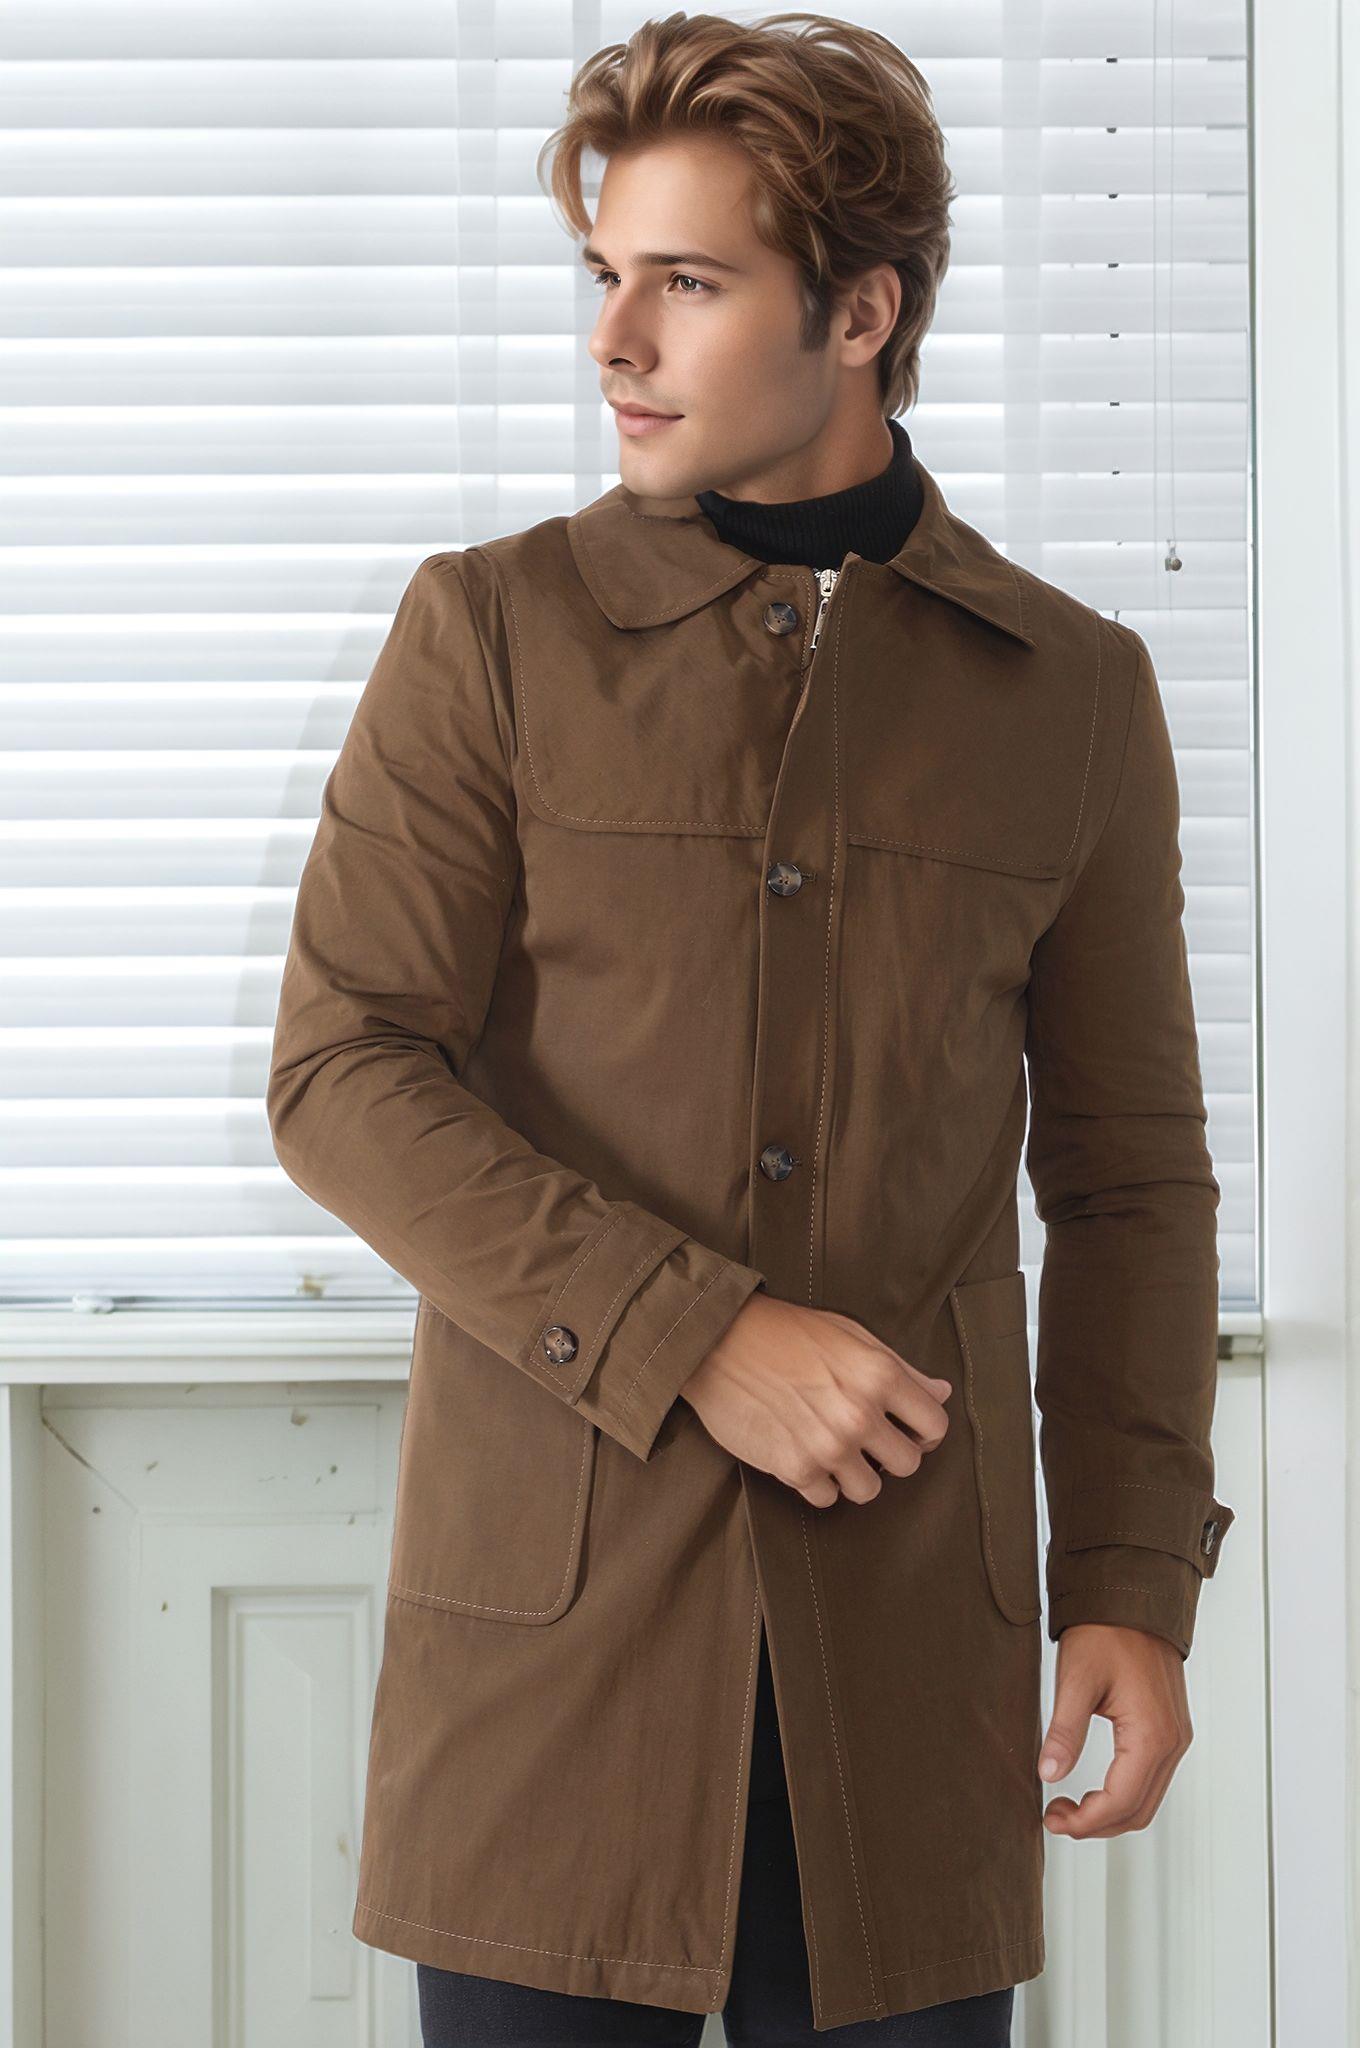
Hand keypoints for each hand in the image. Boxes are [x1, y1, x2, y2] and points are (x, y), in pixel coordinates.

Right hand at [678, 1289, 951, 1506]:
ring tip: (834, 1451)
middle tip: (866, 1441)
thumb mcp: (851, 1334)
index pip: (935, 1426)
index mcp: (880, 1376)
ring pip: (870, 1491)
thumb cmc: (786, 1331)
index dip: (923, 1430)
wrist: (718, 1340)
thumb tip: (939, 1392)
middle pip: (908, 1464)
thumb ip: (900, 1368)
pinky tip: (803, 1454)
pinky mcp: (794, 1468)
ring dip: (855, 1475)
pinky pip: (826, 1498)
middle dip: (890, 1455)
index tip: (906, 1430)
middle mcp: (859, 1415)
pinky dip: (817, 1483)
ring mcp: (828, 1446)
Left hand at [1038, 1623, 1192, 1837]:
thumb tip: (1049, 1773)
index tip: (1052, 1819)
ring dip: (1110, 1813)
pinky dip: (1124, 1795)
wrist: (1134, 1599)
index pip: (1120, 1802)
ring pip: (1147, 1800)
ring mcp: (1176, 1737)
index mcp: (1152, 1735)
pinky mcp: (1170, 1730)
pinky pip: (1152, 1779)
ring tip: (1069, 1806)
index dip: (1085, 1821)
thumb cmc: (1107, 1632)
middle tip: (1055, 1817)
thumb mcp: (1076, 1679)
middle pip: (1138, 1811)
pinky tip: (1095, 1789)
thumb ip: (1065, 1731)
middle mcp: (1173, 1742)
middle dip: (1096, 1824)